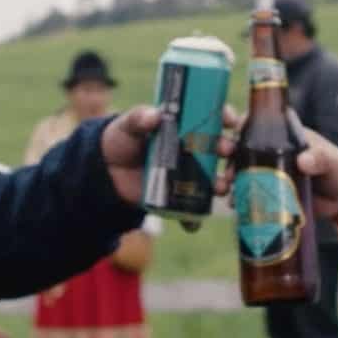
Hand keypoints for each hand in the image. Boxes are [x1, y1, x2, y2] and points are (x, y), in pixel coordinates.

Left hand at [101, 104, 239, 205]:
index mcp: (187, 125)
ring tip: (222, 186)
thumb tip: (154, 116)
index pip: (214, 117)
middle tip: (228, 152)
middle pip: (222, 149)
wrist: (106, 172)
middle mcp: (194, 149)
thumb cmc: (122, 139)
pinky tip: (195, 221)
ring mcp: (189, 173)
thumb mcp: (129, 124)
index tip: (231, 121)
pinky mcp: (179, 195)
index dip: (227, 117)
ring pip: (216, 178)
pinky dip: (196, 217)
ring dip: (223, 183)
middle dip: (230, 151)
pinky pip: (194, 208)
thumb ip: (139, 118)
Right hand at [218, 117, 337, 219]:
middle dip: (224, 147)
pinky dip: (235, 196)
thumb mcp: (333, 161)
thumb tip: (304, 162)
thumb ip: (321, 158)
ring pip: (237, 169)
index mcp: (284, 134)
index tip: (229, 123)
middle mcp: (270, 150)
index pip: (256, 121)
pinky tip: (232, 202)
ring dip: (225, 175)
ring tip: (223, 185)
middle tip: (222, 153)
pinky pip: (245, 192)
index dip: (238, 119)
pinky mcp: (267, 193)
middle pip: (239, 144)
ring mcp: (266, 172)